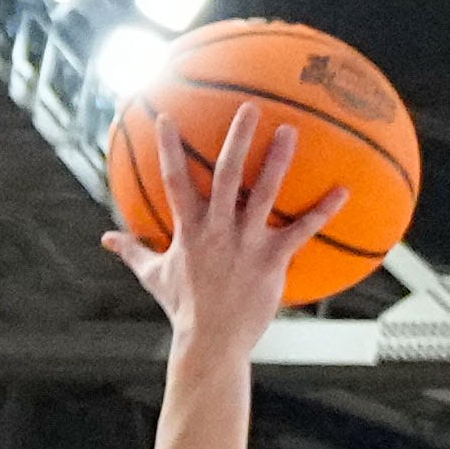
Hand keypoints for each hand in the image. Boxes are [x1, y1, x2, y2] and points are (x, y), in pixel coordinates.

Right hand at [102, 105, 340, 364]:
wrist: (211, 340)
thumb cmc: (183, 307)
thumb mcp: (153, 275)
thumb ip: (133, 250)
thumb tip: (106, 238)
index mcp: (188, 228)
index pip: (174, 178)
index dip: (169, 147)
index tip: (168, 116)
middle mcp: (217, 228)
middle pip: (225, 173)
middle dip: (236, 138)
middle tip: (250, 107)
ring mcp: (246, 242)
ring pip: (263, 193)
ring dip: (277, 161)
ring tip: (291, 132)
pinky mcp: (272, 260)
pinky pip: (302, 230)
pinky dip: (323, 210)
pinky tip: (343, 191)